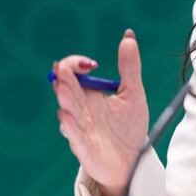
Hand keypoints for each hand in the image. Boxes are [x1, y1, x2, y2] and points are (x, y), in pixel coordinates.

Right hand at [52, 28, 149, 195]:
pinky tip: (67, 117)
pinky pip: (74, 137)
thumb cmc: (129, 127)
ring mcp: (80, 128)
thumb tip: (128, 35)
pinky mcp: (84, 147)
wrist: (133, 160)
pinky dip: (70, 128)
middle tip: (62, 68)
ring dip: (65, 99)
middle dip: (64, 79)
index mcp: (89, 94)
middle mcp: (81, 109)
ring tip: (61, 86)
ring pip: (68, 111)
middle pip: (66, 89)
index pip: (73, 73)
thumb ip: (130, 66)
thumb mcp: (133, 93)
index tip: (91, 63)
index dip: (75, 64)